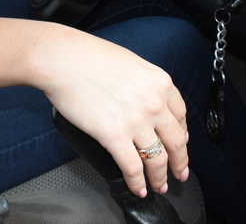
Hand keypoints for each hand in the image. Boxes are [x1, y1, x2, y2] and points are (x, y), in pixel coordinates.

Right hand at [32, 26, 190, 196]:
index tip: (180, 143)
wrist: (63, 60)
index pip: (181, 115)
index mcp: (159, 82)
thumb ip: (143, 84)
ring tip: (159, 185)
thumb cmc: (87, 56)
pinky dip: (137, 182)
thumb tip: (144, 101)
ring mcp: (135, 121)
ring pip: (157, 159)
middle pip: (176, 141)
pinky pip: (132, 167)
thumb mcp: (130, 63)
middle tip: (180, 172)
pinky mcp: (113, 136)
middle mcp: (153, 103)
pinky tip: (138, 188)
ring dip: (160, 177)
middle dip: (179, 162)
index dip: (182, 133)